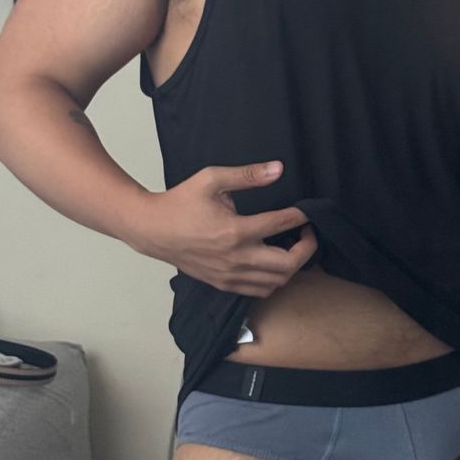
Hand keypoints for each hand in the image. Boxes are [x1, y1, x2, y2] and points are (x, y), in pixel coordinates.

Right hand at [134, 160, 317, 295]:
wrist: (151, 230)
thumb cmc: (180, 202)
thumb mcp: (211, 179)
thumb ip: (246, 175)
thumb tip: (278, 169)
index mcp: (235, 231)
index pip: (281, 224)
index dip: (300, 216)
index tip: (307, 210)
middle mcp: (236, 258)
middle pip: (288, 264)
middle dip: (306, 247)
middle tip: (307, 232)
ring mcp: (230, 275)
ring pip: (277, 281)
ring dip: (292, 265)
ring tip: (293, 246)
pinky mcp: (224, 284)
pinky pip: (260, 290)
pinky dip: (274, 279)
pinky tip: (273, 262)